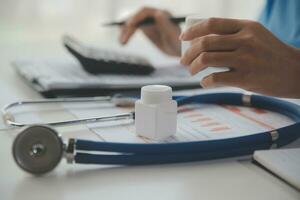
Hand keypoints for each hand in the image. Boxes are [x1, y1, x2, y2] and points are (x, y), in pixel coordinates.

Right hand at [119, 7, 180, 55]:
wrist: (180, 52)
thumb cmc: (180, 44)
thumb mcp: (173, 36)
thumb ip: (166, 24)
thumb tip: (157, 13)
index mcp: (162, 14)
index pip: (145, 12)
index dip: (136, 17)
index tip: (129, 26)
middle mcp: (154, 15)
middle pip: (136, 18)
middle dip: (128, 28)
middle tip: (123, 41)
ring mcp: (149, 22)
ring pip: (133, 23)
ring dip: (125, 32)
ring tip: (122, 43)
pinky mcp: (146, 28)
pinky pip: (133, 28)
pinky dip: (127, 33)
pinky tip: (122, 40)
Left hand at [180, 18, 299, 97]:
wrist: (296, 72)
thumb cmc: (271, 54)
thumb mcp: (256, 36)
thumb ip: (234, 35)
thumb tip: (203, 42)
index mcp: (246, 26)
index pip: (211, 24)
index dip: (193, 30)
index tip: (183, 38)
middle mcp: (245, 40)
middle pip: (205, 43)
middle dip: (188, 53)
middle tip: (184, 61)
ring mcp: (246, 59)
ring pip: (207, 59)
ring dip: (193, 67)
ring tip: (191, 71)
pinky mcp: (246, 77)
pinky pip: (216, 78)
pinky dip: (205, 81)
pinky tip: (205, 83)